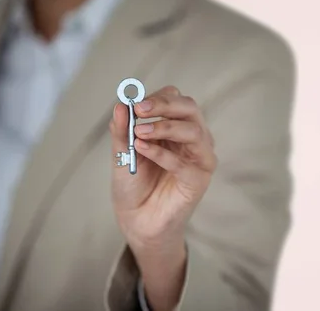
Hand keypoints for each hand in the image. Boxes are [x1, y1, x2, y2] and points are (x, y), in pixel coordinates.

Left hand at [110, 86, 215, 309]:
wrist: (138, 220)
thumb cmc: (134, 184)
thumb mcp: (123, 153)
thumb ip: (122, 130)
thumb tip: (120, 104)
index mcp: (177, 127)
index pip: (177, 100)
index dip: (157, 98)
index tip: (135, 104)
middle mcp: (193, 139)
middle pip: (190, 109)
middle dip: (164, 106)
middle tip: (139, 110)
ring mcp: (200, 158)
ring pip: (193, 131)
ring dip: (164, 128)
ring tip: (138, 134)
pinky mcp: (199, 179)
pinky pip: (185, 162)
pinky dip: (162, 153)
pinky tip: (142, 150)